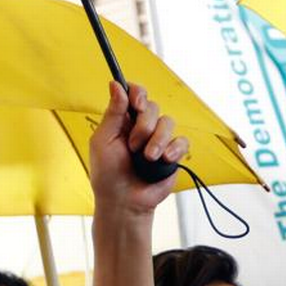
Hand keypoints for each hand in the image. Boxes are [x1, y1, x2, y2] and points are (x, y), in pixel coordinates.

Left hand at [89, 82, 188, 215]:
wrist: (125, 201)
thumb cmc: (108, 174)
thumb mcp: (103, 140)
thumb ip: (113, 113)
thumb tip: (116, 84)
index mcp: (123, 120)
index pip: (135, 94)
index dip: (138, 93)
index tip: (136, 103)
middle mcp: (143, 126)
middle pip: (153, 106)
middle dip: (144, 126)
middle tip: (133, 146)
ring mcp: (159, 139)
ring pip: (168, 122)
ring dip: (157, 140)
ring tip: (148, 158)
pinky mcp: (174, 153)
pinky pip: (182, 141)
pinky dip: (174, 149)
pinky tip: (164, 160)